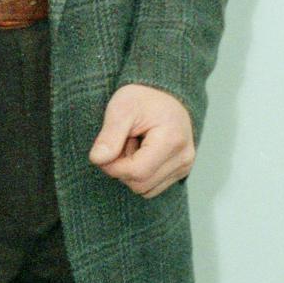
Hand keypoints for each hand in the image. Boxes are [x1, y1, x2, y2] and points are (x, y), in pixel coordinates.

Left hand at [88, 84, 194, 199]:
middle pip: (139, 185)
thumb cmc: (142, 98)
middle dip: (122, 167)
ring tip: (135, 144)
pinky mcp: (181, 171)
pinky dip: (141, 174)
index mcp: (172, 140)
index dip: (113, 166)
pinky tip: (143, 153)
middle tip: (124, 140)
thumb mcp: (121, 108)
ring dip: (131, 172)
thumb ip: (109, 135)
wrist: (164, 93)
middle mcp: (184, 157)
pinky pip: (152, 188)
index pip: (136, 172)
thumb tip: (97, 160)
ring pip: (145, 190)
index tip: (107, 147)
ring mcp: (185, 166)